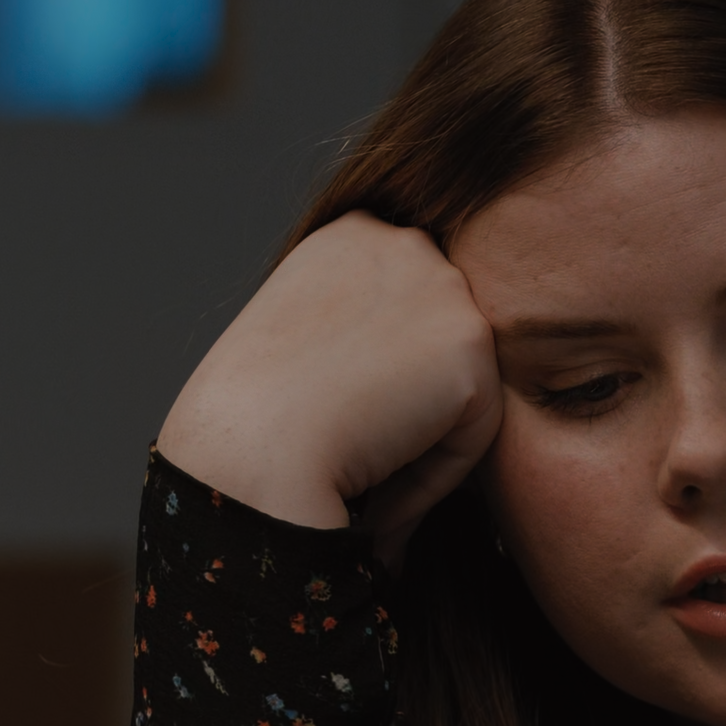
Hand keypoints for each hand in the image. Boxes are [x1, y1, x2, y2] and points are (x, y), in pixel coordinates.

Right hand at [156, 212, 500, 562]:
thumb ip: (353, 330)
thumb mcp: (295, 338)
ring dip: (421, 440)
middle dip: (406, 406)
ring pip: (459, 390)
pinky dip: (434, 472)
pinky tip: (382, 490)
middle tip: (354, 456)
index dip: (372, 381)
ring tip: (361, 478)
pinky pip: (475, 430)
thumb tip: (393, 375)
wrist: (253, 447)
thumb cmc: (251, 414)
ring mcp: (443, 287)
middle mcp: (403, 243)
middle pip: (436, 351)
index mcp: (352, 235)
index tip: (335, 421)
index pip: (400, 314)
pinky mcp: (471, 342)